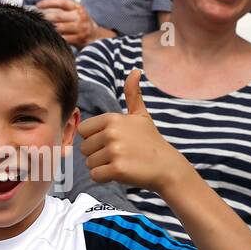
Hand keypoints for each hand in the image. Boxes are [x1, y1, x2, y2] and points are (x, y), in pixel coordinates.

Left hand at [36, 0, 110, 47]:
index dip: (49, 2)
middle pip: (59, 16)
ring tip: (40, 27)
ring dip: (49, 28)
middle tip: (35, 18)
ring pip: (60, 28)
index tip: (38, 5)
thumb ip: (62, 10)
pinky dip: (55, 37)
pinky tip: (48, 36)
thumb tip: (41, 8)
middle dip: (45, 17)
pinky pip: (63, 38)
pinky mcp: (79, 39)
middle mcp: (80, 16)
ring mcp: (80, 28)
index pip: (62, 2)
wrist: (96, 36)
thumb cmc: (80, 23)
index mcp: (78, 7)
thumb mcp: (75, 12)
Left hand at [78, 69, 186, 191]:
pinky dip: (105, 178)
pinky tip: (121, 172)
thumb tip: (135, 70)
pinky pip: (95, 175)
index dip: (95, 139)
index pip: (83, 131)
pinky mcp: (117, 169)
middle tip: (119, 154)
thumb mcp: (141, 115)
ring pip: (89, 163)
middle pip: (84, 148)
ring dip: (102, 167)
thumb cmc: (150, 142)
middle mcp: (112, 132)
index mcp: (112, 118)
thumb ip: (133, 94)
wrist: (167, 167)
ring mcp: (114, 151)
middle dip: (98, 154)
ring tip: (121, 162)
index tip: (113, 142)